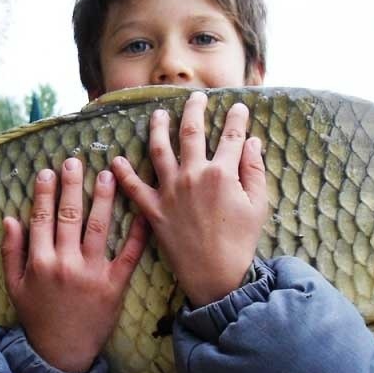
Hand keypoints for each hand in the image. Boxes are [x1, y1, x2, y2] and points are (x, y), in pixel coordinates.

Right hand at [1, 158, 148, 372]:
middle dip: (72, 186)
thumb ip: (11, 252)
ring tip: (108, 174)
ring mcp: (93, 273)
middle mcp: (66, 263)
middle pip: (70, 216)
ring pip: (99, 228)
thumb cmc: (37, 317)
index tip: (48, 171)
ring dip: (104, 198)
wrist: (62, 354)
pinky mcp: (115, 285)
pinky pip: (129, 254)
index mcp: (40, 262)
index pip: (42, 218)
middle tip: (76, 161)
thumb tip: (10, 218)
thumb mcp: (15, 287)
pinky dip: (137, 232)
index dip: (45, 193)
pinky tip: (142, 211)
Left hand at [111, 91, 266, 306]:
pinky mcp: (154, 209)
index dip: (237, 118)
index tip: (239, 106)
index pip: (232, 136)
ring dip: (157, 128)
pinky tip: (116, 160)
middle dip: (194, 109)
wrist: (215, 274)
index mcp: (222, 173)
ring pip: (159, 149)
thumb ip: (254, 171)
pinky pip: (134, 188)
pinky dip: (123, 173)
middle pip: (191, 132)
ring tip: (157, 114)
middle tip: (195, 98)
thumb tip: (252, 143)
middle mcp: (193, 175)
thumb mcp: (257, 205)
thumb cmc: (240, 242)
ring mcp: (171, 191)